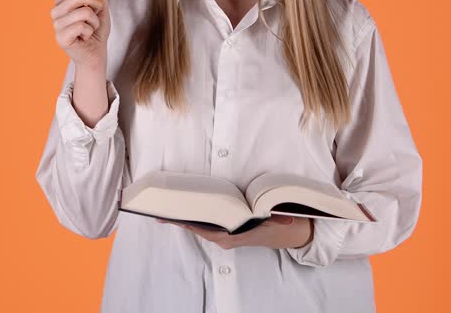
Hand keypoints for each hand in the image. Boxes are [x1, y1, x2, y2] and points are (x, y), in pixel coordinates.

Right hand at [51, 0, 109, 68]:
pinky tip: (85, 37)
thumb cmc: (96, 30)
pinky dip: (89, 32)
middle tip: (97, 15)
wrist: (96, 53)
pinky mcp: (60, 37)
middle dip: (96, 4)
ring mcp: (56, 24)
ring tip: (90, 29)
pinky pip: (81, 26)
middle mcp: (56, 11)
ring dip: (94, 21)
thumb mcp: (101, 6)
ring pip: (84, 12)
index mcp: (63, 1)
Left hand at [159, 215, 313, 250]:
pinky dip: (195, 219)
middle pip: (198, 228)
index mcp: (234, 236)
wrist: (292, 233)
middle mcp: (227, 238)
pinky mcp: (228, 231)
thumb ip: (268, 215)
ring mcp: (226, 235)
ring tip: (167, 211)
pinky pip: (207, 225)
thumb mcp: (276, 219)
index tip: (173, 218)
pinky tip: (186, 212)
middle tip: (159, 213)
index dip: (189, 224)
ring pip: (201, 227)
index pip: (206, 229)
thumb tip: (263, 212)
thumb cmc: (281, 224)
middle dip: (180, 221)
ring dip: (186, 219)